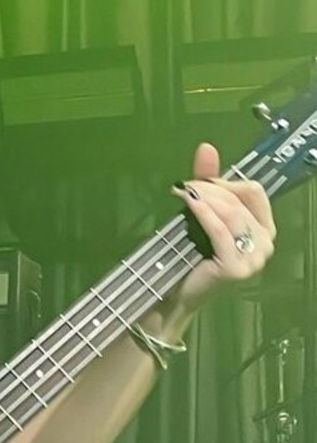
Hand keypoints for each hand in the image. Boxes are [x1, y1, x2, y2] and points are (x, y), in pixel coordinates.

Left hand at [169, 141, 275, 313]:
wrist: (177, 295)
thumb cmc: (192, 256)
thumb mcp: (204, 214)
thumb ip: (208, 182)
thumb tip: (206, 147)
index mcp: (263, 229)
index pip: (254, 192)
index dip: (227, 182)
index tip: (201, 182)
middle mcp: (265, 243)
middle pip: (240, 201)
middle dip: (211, 188)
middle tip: (184, 186)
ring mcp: (253, 258)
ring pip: (230, 213)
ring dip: (206, 197)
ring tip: (183, 192)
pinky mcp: (236, 267)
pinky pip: (220, 231)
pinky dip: (204, 213)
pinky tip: (190, 202)